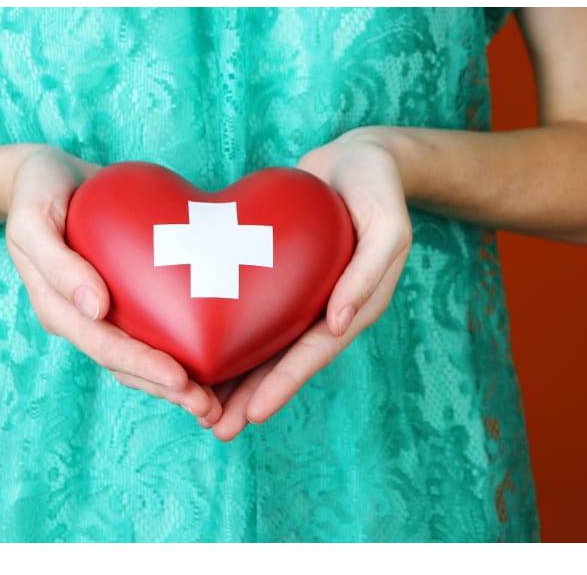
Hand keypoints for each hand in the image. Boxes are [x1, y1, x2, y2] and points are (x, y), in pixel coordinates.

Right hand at [5, 146, 221, 422]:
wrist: (53, 176)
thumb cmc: (40, 191)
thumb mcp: (34, 217)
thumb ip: (57, 262)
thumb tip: (93, 307)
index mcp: (59, 307)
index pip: (104, 346)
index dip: (143, 366)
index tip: (181, 380)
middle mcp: (83, 318)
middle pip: (126, 365)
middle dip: (166, 389)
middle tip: (209, 408)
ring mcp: (104, 313)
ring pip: (141, 359)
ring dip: (176, 385)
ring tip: (215, 404)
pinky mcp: (126, 299)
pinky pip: (154, 332)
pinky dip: (180, 352)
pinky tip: (214, 362)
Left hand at [208, 132, 412, 439]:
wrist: (358, 157)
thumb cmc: (378, 188)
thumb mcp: (388, 226)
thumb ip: (368, 273)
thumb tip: (340, 323)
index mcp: (355, 304)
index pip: (315, 352)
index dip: (285, 384)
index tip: (253, 414)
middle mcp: (325, 306)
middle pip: (285, 359)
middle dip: (252, 395)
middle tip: (216, 428)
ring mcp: (301, 293)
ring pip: (264, 341)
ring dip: (236, 376)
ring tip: (201, 407)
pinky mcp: (280, 274)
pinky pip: (252, 307)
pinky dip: (228, 330)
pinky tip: (198, 346)